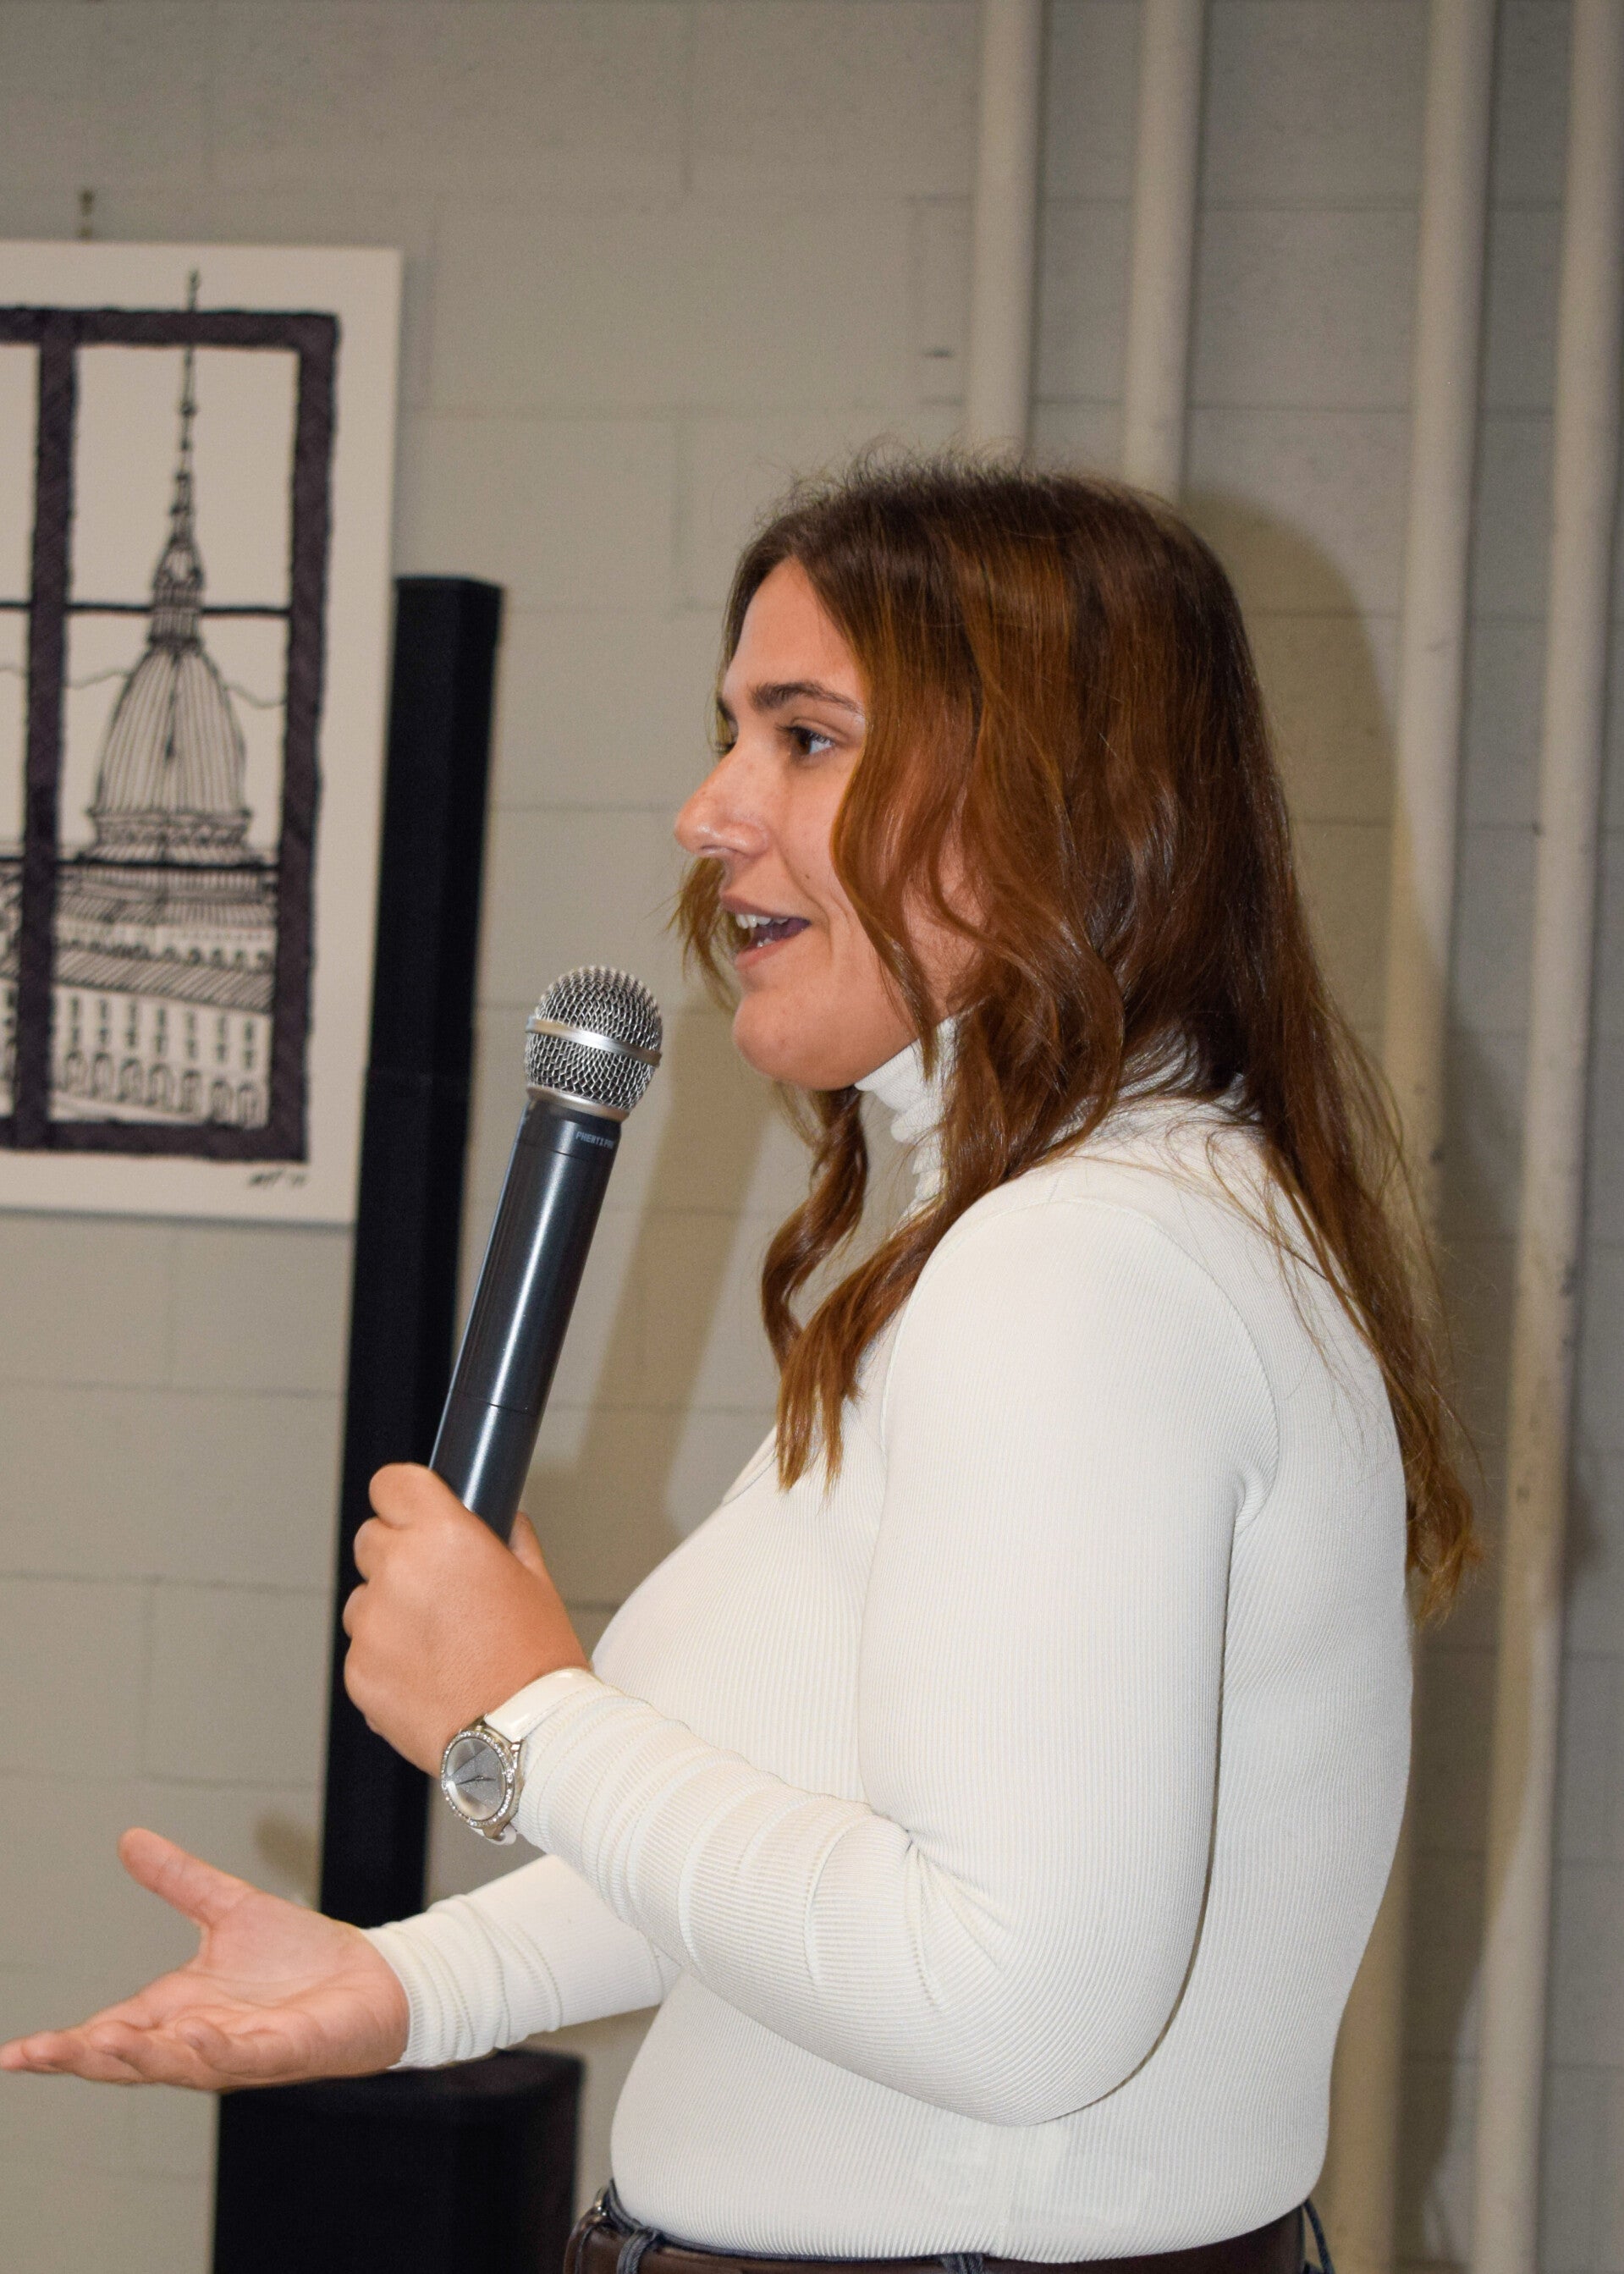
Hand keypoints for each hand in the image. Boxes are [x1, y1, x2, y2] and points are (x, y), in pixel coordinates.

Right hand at [0, 1829, 407, 2089]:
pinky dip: (222, 2048)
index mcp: (178, 2013)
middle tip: (40, 2053)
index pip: (108, 2036)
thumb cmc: (300, 1958)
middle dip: (85, 2058)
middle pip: (131, 2060)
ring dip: (144, 2056)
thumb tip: (130, 1839)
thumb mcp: (230, 1909)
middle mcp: (203, 2039)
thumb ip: (178, 1881)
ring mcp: (245, 2050)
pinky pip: (251, 2055)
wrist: (375, 1978)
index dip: (59, 2048)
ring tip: (103, 2041)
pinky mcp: (291, 2048)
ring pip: (182, 2064)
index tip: (11, 2054)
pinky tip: (198, 2033)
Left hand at [343, 1464, 587, 1773]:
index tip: (412, 1510)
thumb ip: (507, 1537)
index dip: (403, 1497)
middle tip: (438, 1589)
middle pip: (372, 1539)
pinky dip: (387, 1659)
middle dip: (399, 1556)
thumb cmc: (536, 1660)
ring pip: (364, 1600)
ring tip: (439, 1645)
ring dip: (390, 1611)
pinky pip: (364, 1650)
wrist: (523, 1736)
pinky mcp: (358, 1673)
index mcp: (443, 1535)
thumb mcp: (535, 1580)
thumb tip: (494, 1521)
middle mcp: (398, 1572)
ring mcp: (371, 1626)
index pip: (390, 1483)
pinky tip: (429, 1677)